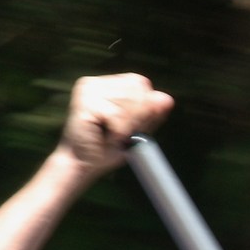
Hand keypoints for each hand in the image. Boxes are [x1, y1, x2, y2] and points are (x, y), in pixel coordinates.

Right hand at [54, 73, 174, 176]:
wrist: (83, 166)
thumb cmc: (107, 149)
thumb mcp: (135, 131)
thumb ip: (150, 115)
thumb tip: (167, 99)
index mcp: (107, 85)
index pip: (139, 83)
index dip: (144, 105)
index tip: (133, 126)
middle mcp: (95, 83)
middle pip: (136, 90)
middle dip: (136, 117)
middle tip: (120, 134)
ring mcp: (87, 90)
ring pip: (128, 104)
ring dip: (126, 127)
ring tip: (111, 136)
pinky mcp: (84, 103)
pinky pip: (117, 117)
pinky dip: (118, 132)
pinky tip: (105, 137)